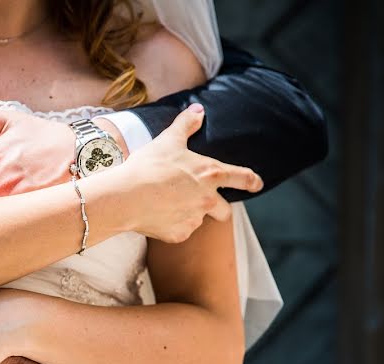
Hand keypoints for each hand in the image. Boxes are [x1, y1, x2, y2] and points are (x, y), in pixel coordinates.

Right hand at [114, 104, 263, 242]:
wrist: (126, 196)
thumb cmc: (148, 166)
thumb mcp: (168, 140)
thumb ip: (186, 125)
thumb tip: (198, 109)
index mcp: (210, 174)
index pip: (242, 178)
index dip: (252, 181)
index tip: (257, 184)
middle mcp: (208, 199)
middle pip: (225, 212)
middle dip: (218, 209)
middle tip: (200, 202)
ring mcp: (194, 219)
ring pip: (198, 220)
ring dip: (189, 215)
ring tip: (166, 205)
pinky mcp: (179, 234)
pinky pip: (180, 231)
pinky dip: (171, 225)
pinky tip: (156, 216)